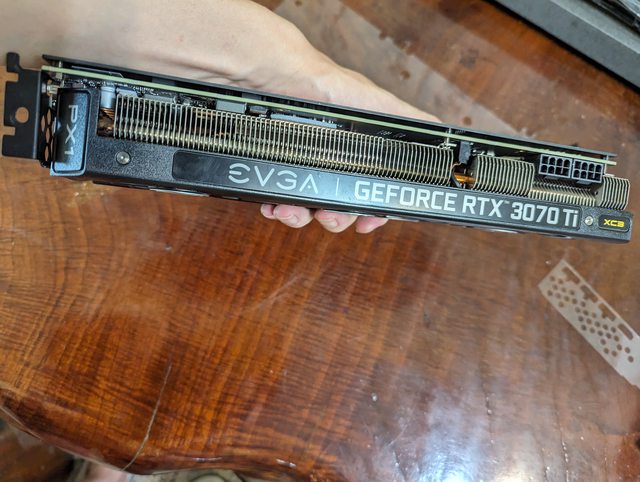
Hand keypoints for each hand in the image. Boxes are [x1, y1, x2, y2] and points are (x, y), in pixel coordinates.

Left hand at [0, 0, 437, 231]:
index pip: (374, 111)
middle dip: (356, 191)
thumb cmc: (181, 22)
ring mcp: (257, 121)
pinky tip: (275, 206)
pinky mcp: (225, 137)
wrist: (107, 32)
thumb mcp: (267, 56)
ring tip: (314, 217)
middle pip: (342, 152)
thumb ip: (318, 86)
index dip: (407, 141)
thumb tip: (368, 111)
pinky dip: (276, 196)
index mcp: (306, 79)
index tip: (438, 165)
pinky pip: (264, 174)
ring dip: (317, 200)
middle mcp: (287, 100)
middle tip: (358, 219)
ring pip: (305, 171)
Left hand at [232, 17, 439, 233]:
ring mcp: (303, 168)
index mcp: (359, 156)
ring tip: (291, 209)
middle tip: (327, 215)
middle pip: (340, 209)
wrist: (276, 76)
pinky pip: (278, 199)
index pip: (372, 194)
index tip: (365, 223)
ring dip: (301, 217)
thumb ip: (410, 120)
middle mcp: (332, 164)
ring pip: (307, 210)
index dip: (372, 212)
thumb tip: (441, 130)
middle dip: (334, 218)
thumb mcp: (377, 104)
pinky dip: (276, 207)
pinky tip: (273, 204)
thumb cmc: (327, 85)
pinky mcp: (277, 168)